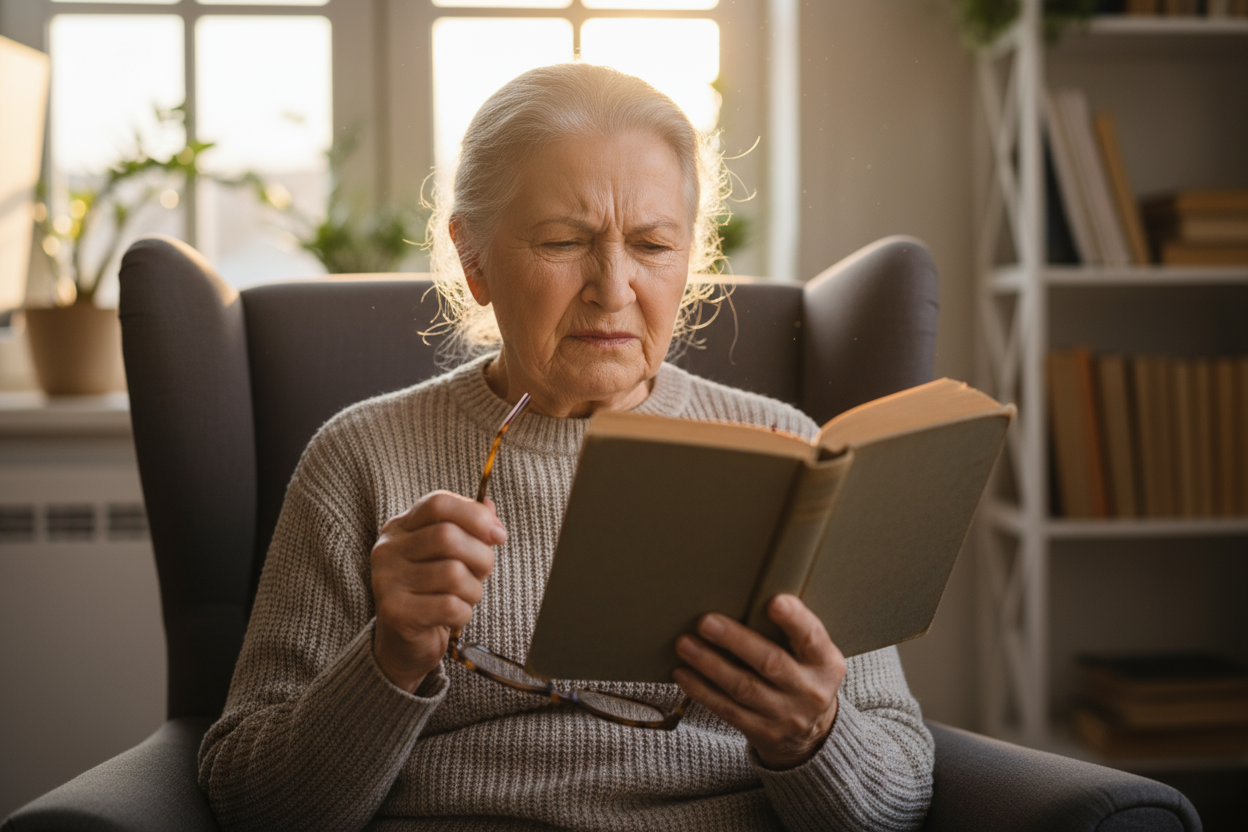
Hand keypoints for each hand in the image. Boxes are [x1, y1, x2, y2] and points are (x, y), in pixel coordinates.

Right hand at [370, 491, 505, 692]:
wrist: (404, 644)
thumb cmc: (433, 592)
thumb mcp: (450, 555)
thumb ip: (469, 527)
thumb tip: (489, 507)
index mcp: (400, 528)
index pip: (438, 503)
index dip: (474, 515)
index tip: (498, 535)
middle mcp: (387, 550)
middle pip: (448, 536)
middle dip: (481, 556)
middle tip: (484, 573)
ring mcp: (387, 581)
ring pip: (453, 573)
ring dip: (473, 589)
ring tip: (466, 597)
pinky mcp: (396, 613)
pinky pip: (449, 605)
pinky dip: (464, 613)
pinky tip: (455, 617)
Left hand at [673, 594, 845, 769]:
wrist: (812, 733)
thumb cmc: (803, 675)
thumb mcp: (812, 655)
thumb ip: (792, 632)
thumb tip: (748, 595)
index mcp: (826, 663)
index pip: (811, 637)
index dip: (794, 620)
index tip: (774, 601)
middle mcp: (810, 691)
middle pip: (771, 663)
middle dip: (735, 640)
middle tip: (705, 622)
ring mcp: (787, 716)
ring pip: (743, 688)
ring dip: (710, 664)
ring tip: (685, 645)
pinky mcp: (763, 733)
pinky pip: (728, 710)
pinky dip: (702, 690)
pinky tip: (684, 673)